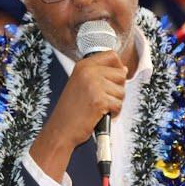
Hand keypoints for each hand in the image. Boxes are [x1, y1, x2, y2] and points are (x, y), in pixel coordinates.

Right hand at [29, 51, 126, 183]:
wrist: (61, 130)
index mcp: (83, 65)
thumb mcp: (82, 84)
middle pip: (121, 74)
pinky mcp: (99, 100)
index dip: (118, 67)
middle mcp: (88, 72)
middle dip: (117, 89)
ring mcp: (94, 85)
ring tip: (99, 107)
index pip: (112, 56)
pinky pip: (118, 105)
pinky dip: (113, 113)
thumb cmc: (71, 110)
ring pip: (122, 92)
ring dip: (114, 103)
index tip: (112, 79)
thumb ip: (101, 74)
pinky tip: (100, 114)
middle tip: (102, 98)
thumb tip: (124, 70)